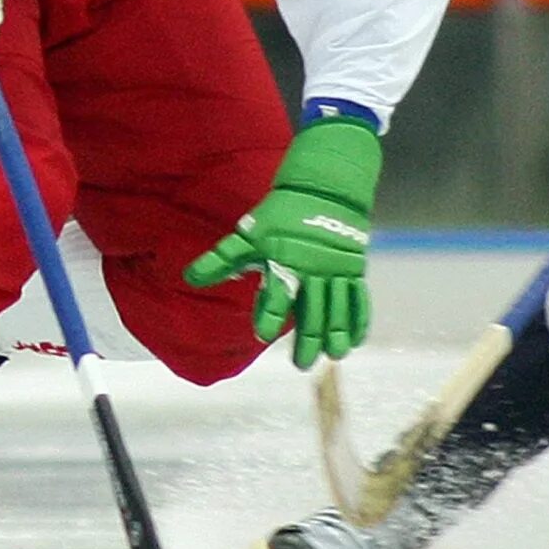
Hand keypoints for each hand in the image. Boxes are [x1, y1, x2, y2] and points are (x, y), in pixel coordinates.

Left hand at [185, 117, 381, 368]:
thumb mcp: (249, 233)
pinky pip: (359, 298)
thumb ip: (223, 259)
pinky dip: (359, 320)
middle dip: (306, 340)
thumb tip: (189, 278)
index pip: (276, 294)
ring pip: (338, 309)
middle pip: (312, 311)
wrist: (325, 184)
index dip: (268, 315)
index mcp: (284, 261)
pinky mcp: (355, 267)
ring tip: (332, 356)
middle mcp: (313, 269)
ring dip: (335, 335)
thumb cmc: (282, 211)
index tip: (262, 335)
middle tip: (301, 364)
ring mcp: (337, 270)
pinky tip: (356, 341)